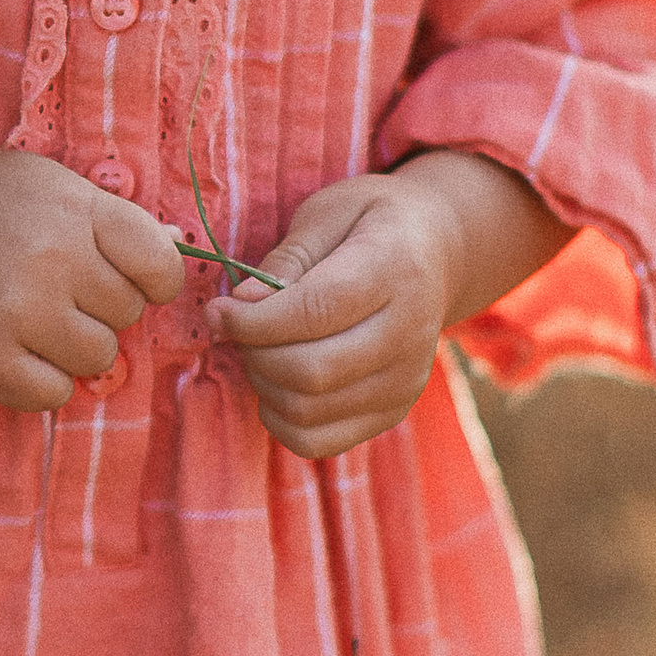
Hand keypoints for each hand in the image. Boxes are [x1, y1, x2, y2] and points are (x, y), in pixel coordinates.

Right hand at [0, 139, 185, 411]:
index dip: (154, 278)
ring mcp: (15, 314)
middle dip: (102, 306)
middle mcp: (49, 259)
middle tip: (58, 290)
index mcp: (71, 208)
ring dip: (75, 346)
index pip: (162, 264)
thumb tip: (179, 248)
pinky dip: (40, 379)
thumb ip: (109, 215)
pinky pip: (55, 395)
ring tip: (34, 319)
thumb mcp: (43, 182)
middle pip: (129, 314)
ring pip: (99, 358)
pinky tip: (13, 348)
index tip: (128, 277)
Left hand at [210, 153, 570, 459]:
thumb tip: (240, 306)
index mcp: (395, 269)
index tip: (218, 311)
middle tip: (238, 328)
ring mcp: (406, 380)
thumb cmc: (371, 224)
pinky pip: (320, 441)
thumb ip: (284, 259)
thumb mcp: (327, 213)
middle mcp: (410, 333)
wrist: (438, 254)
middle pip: (312, 371)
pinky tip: (276, 384)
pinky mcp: (394, 411)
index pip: (315, 312)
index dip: (254, 320)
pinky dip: (281, 420)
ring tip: (259, 350)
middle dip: (254, 353)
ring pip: (310, 411)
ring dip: (263, 386)